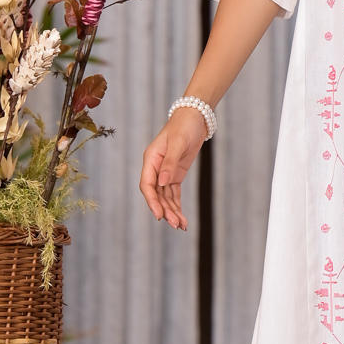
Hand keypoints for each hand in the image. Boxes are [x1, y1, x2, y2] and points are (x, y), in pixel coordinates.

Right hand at [139, 110, 208, 229]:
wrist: (195, 118)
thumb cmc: (184, 127)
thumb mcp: (178, 143)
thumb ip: (170, 163)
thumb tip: (163, 182)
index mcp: (151, 160)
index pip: (148, 185)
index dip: (152, 201)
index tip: (159, 214)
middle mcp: (156, 168)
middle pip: (157, 195)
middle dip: (165, 210)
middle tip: (174, 224)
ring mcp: (165, 173)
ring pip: (166, 197)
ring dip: (172, 211)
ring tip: (181, 226)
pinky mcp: (175, 175)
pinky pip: (174, 194)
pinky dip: (177, 206)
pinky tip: (182, 219)